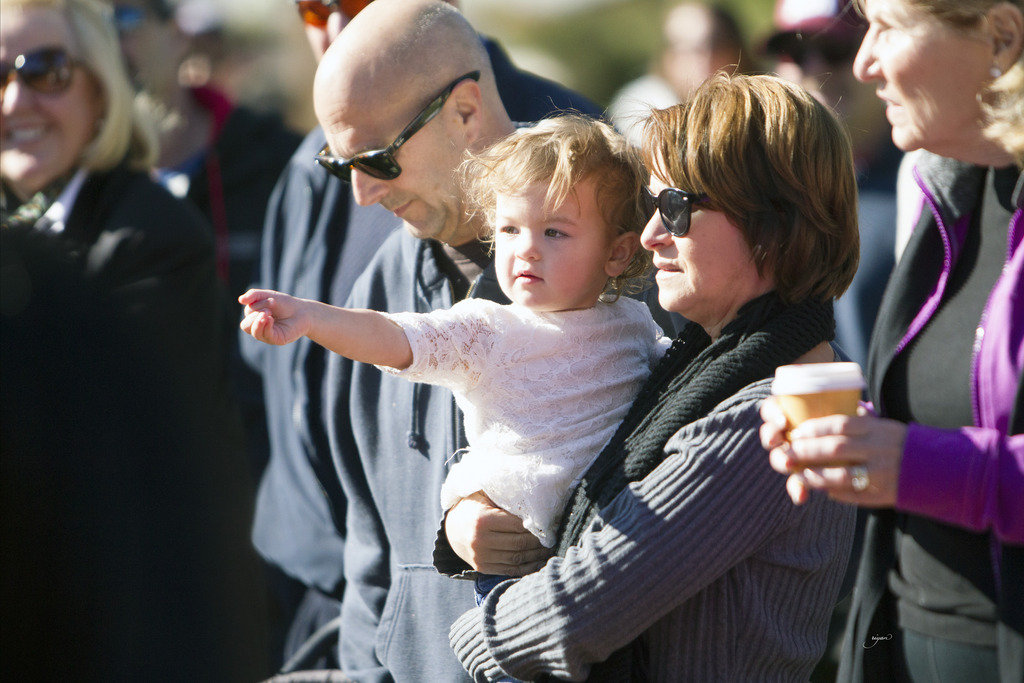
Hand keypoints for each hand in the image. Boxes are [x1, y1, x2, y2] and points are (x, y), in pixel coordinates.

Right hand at [238, 289, 311, 345]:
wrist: (303, 311)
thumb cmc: (285, 304)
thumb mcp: (268, 295)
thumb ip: (253, 295)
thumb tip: (240, 300)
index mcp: (255, 317)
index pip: (247, 314)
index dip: (254, 306)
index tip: (270, 300)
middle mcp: (259, 328)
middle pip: (245, 326)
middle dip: (254, 315)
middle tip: (268, 309)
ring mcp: (267, 334)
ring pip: (254, 332)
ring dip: (259, 321)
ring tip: (269, 313)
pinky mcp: (276, 339)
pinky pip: (265, 335)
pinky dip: (266, 326)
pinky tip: (271, 319)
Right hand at [445, 492, 552, 575]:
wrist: (451, 528)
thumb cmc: (474, 507)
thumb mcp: (485, 496)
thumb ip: (506, 499)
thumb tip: (535, 503)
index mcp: (482, 520)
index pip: (517, 525)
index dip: (535, 526)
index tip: (549, 524)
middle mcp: (480, 541)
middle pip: (519, 543)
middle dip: (539, 542)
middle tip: (553, 538)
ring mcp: (481, 557)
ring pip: (516, 559)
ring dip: (536, 556)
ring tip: (549, 550)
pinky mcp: (483, 568)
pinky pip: (510, 570)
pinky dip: (527, 568)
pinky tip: (538, 562)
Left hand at [760, 397, 906, 506]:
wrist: (941, 469)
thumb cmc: (903, 444)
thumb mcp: (884, 426)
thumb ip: (860, 422)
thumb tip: (825, 411)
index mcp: (878, 429)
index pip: (841, 424)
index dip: (814, 428)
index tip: (795, 432)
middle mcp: (880, 450)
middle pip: (836, 449)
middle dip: (807, 451)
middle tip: (786, 453)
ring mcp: (882, 474)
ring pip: (841, 475)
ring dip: (815, 476)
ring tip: (797, 475)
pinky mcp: (884, 494)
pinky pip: (852, 494)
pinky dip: (834, 492)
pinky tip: (819, 489)